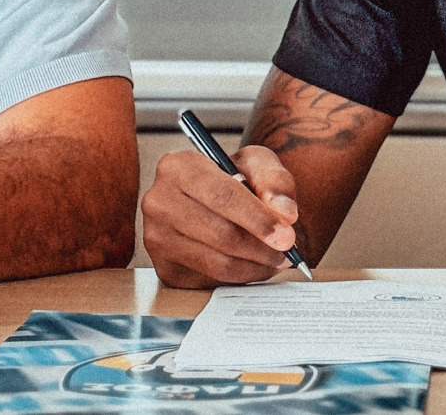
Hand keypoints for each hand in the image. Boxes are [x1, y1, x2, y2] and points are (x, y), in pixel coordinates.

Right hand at [141, 146, 301, 287]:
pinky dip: (241, 277)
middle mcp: (158, 201)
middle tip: (288, 252)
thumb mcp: (258, 164)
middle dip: (261, 247)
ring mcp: (157, 238)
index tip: (287, 236)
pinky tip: (254, 265)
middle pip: (220, 233)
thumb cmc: (237, 179)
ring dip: (255, 266)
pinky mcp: (165, 268)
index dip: (259, 219)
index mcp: (177, 166)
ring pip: (217, 262)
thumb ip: (275, 182)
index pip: (222, 195)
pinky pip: (211, 280)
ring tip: (276, 259)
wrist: (217, 202)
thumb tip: (285, 212)